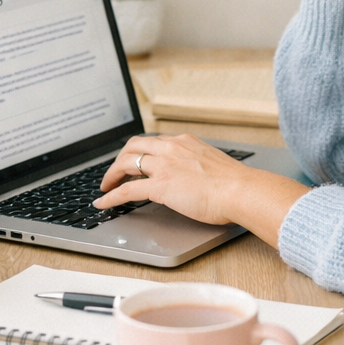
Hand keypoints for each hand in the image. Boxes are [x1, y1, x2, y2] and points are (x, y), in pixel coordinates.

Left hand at [94, 134, 308, 246]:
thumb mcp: (211, 163)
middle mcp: (171, 148)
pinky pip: (127, 190)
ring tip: (105, 186)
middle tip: (113, 172)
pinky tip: (103, 203)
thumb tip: (192, 175)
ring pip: (126, 164)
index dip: (138, 151)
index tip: (133, 160)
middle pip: (133, 146)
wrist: (240, 190)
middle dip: (119, 159)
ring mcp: (163, 166)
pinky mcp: (160, 186)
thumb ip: (196, 164)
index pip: (152, 141)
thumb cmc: (234, 183)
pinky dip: (111, 196)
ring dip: (111, 175)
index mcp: (184, 141)